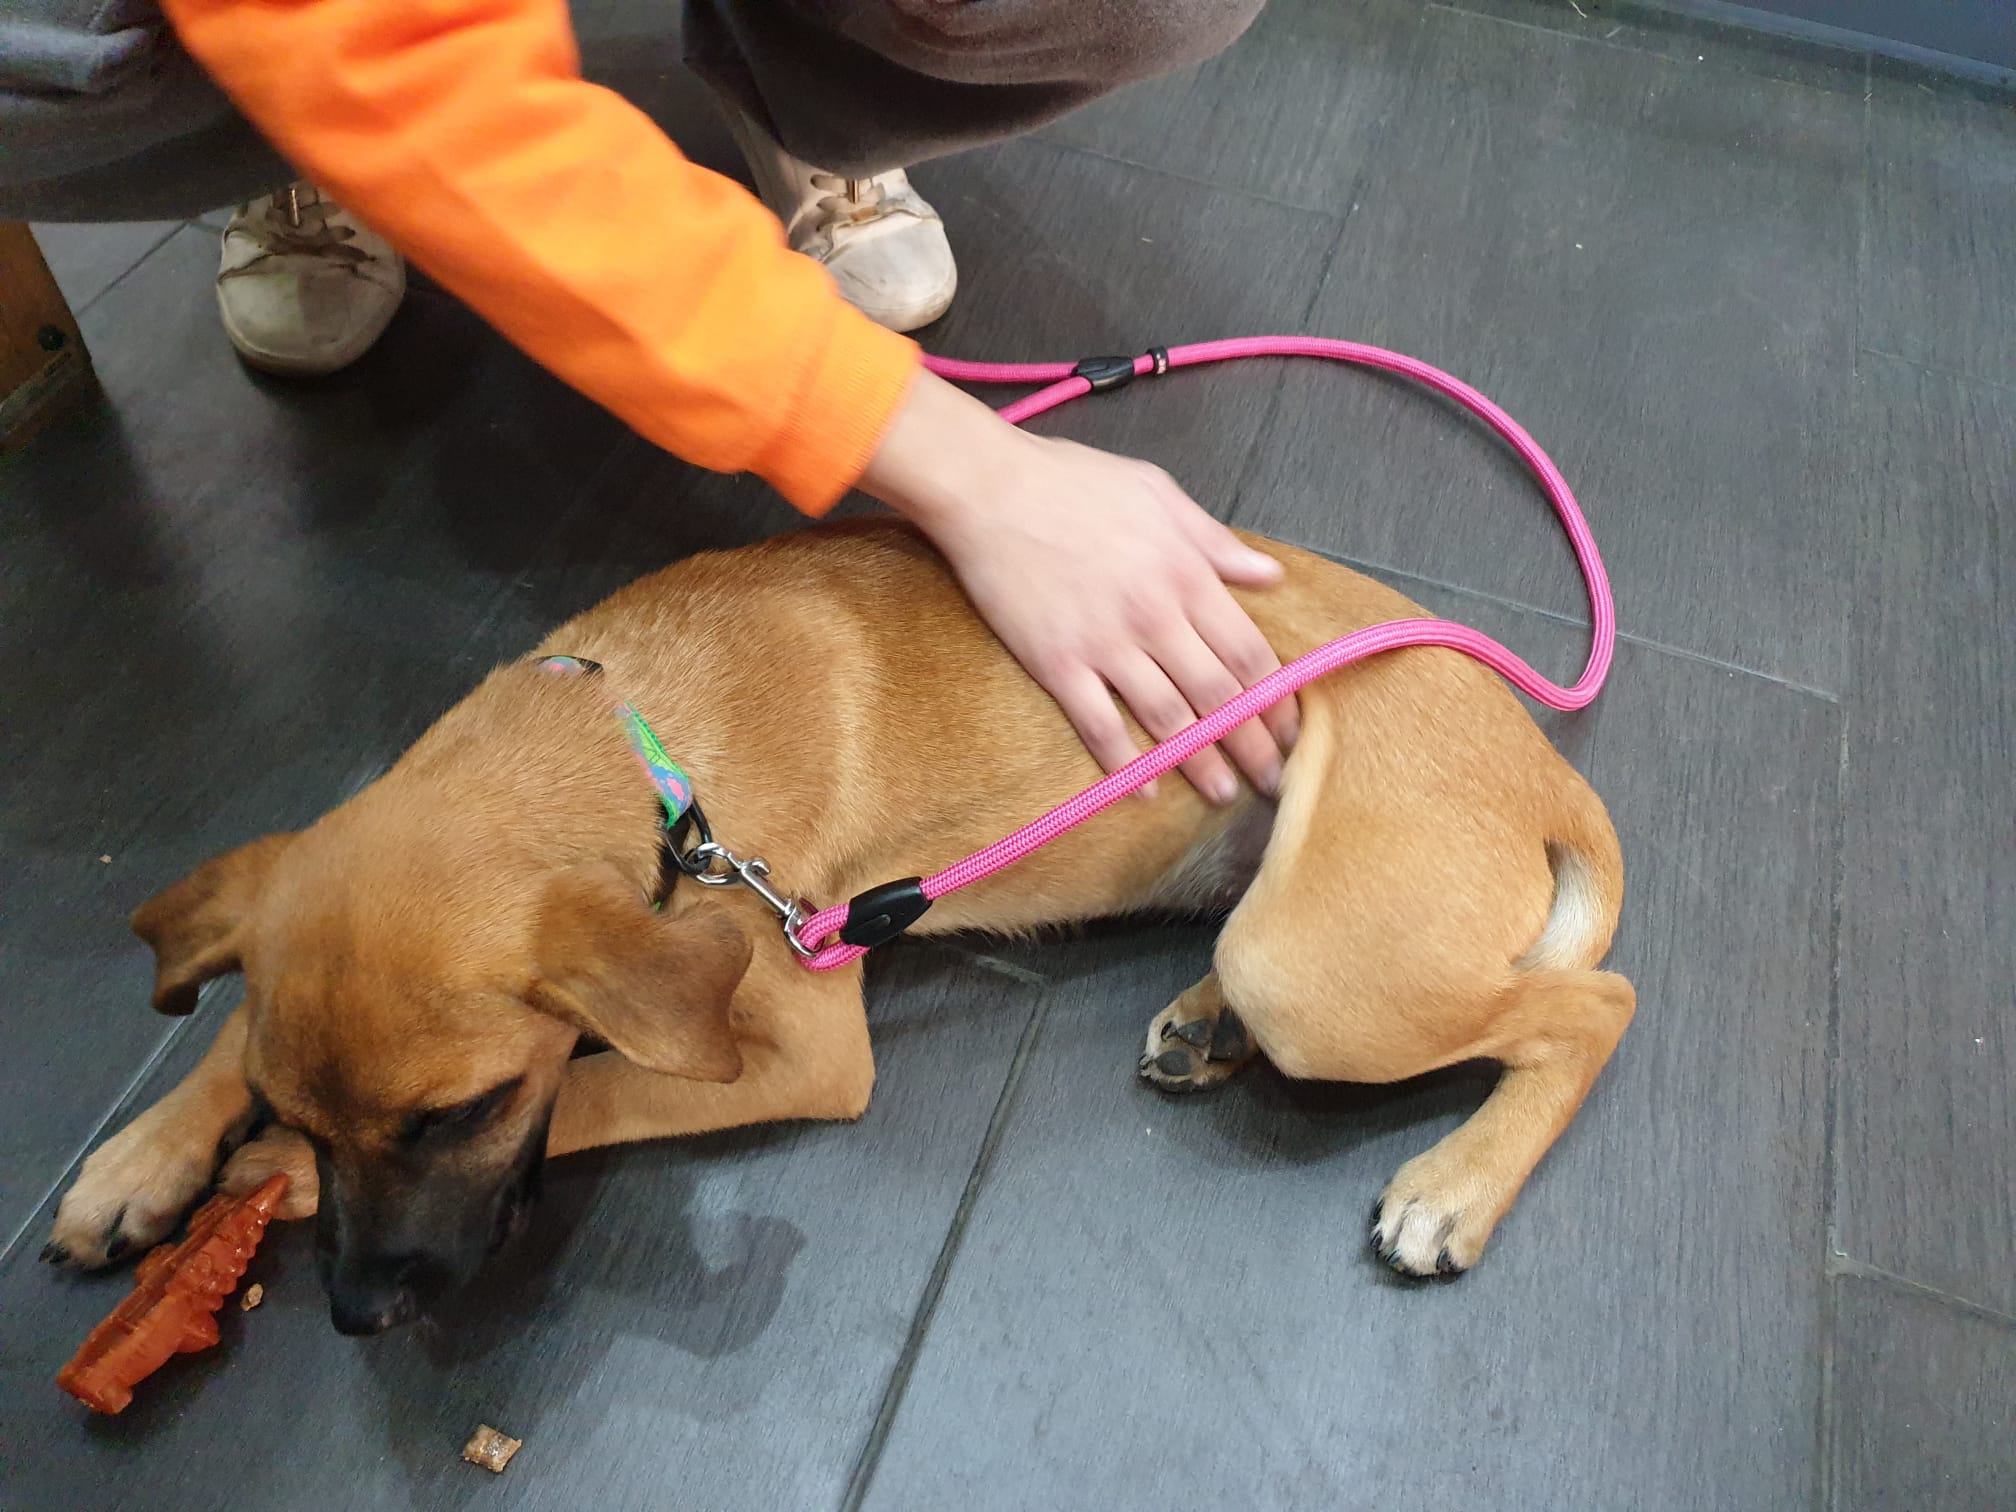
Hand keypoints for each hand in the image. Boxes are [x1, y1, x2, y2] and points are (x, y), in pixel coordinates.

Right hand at [859, 369, 1297, 802]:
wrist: (988, 487)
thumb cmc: (1072, 480)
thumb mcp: (1158, 492)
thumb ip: (1215, 541)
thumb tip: (1270, 575)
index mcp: (1187, 573)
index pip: (1249, 653)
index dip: (1276, 699)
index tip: (1290, 730)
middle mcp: (1155, 616)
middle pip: (1220, 696)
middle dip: (1251, 745)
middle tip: (1271, 780)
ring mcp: (1105, 644)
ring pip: (1169, 719)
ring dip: (1200, 764)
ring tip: (1221, 793)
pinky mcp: (1057, 663)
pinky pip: (1099, 726)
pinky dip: (1125, 765)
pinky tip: (1143, 791)